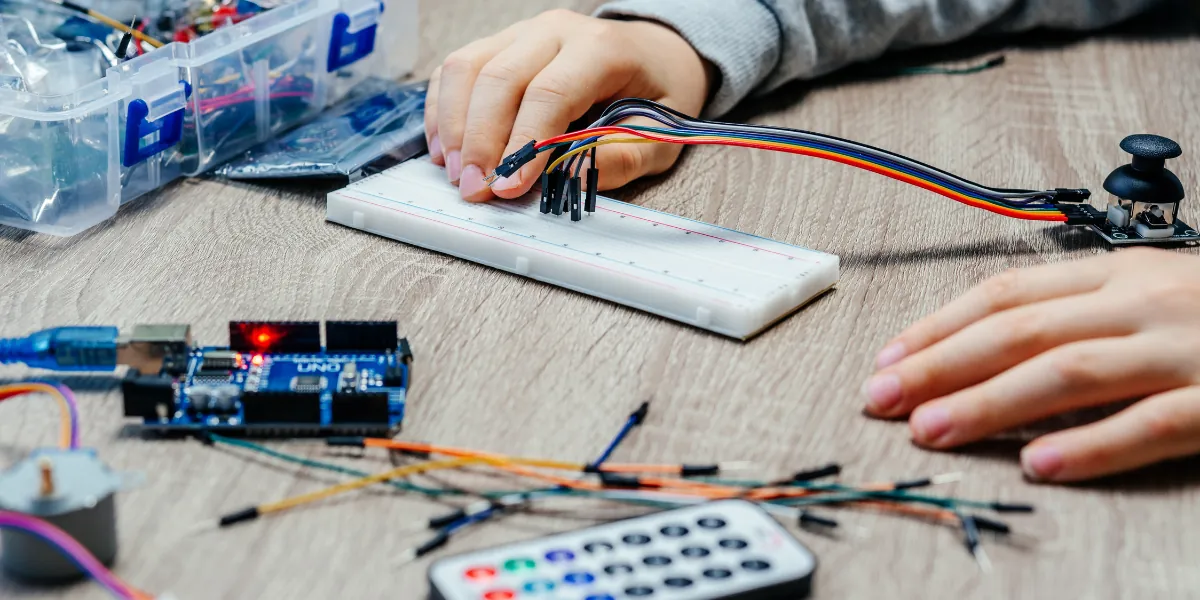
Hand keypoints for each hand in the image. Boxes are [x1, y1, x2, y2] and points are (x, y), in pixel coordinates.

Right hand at [424, 9, 710, 201]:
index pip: (551, 93)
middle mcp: (555, 31)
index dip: (525, 144)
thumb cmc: (657, 97)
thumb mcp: (661, 136)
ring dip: (454, 126)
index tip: (509, 188)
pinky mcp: (498, 45)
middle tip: (474, 190)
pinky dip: (443, 112)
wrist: (654, 56)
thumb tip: (571, 181)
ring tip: (457, 175)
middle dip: (480, 140)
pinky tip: (446, 151)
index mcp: (602, 49)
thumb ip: (621, 158)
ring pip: (466, 68)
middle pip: (500, 78)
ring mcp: (521, 33)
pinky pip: (455, 71)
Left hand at [864, 248, 1199, 481]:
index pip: (1006, 292)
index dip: (939, 325)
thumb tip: (984, 345)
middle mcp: (1144, 302)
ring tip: (931, 428)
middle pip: (1020, 330)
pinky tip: (1038, 465)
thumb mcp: (1151, 289)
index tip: (888, 358)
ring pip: (1067, 372)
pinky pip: (1150, 424)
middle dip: (939, 365)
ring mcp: (1186, 349)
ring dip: (989, 403)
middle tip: (880, 397)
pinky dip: (1090, 446)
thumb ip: (1078, 309)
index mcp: (1121, 272)